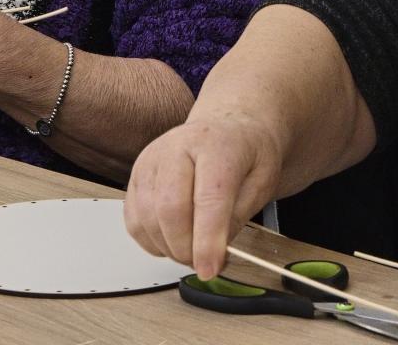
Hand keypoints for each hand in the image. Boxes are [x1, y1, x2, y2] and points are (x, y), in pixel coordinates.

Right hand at [124, 114, 286, 277]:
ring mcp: (151, 160)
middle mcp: (176, 147)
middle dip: (186, 248)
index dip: (207, 241)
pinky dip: (153, 241)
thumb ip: (239, 216)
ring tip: (193, 249)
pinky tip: (174, 238)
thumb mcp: (262, 180)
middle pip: (169, 209)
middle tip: (204, 262)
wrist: (227, 127)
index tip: (210, 269)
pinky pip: (134, 221)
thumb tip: (214, 253)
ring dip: (169, 248)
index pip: (208, 199)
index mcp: (215, 145)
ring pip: (148, 219)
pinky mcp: (136, 176)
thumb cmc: (245, 152)